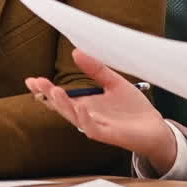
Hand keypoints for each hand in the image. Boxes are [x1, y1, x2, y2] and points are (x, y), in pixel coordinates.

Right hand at [25, 49, 175, 172]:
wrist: (154, 128)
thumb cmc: (133, 108)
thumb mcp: (113, 82)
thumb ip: (95, 69)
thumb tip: (76, 51)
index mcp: (85, 104)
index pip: (60, 97)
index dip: (45, 90)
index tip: (31, 80)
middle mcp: (87, 116)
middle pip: (62, 107)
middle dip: (49, 95)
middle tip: (37, 83)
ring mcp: (96, 126)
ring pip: (74, 117)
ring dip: (64, 105)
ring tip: (54, 91)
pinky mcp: (109, 135)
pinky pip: (92, 129)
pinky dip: (85, 118)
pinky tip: (81, 107)